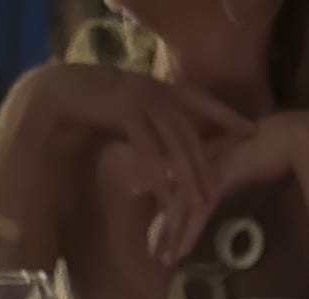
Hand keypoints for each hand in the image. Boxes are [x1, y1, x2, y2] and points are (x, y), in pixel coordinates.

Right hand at [11, 63, 251, 246]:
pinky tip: (165, 194)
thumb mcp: (129, 113)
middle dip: (206, 164)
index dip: (227, 116)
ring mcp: (141, 99)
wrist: (57, 90)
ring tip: (198, 202)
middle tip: (220, 191)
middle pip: (191, 132)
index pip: (202, 102)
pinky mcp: (124, 112)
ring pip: (174, 142)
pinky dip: (157, 172)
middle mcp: (155, 90)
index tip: (251, 129)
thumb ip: (150, 127)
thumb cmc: (90, 104)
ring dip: (187, 175)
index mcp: (159, 87)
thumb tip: (164, 151)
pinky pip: (148, 147)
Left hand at [160, 110, 308, 263]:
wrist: (304, 140)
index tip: (155, 222)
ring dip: (172, 234)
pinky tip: (180, 251)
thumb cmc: (288, 152)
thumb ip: (236, 174)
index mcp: (213, 149)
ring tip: (163, 258)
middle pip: (174, 193)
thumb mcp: (253, 165)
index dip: (165, 199)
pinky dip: (187, 232)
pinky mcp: (220, 177)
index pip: (180, 177)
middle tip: (152, 249)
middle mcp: (207, 155)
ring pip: (182, 204)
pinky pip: (197, 209)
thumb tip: (224, 191)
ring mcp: (212, 165)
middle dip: (164, 224)